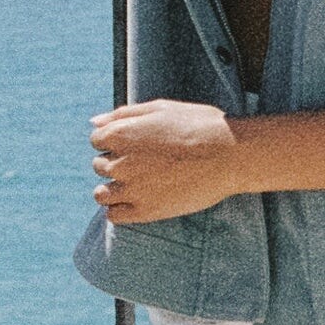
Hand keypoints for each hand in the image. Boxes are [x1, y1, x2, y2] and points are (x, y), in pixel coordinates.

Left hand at [90, 99, 244, 222]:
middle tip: (146, 162)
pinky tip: (136, 202)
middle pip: (99, 165)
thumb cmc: (198, 125)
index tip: (136, 143)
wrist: (229, 154)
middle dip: (116, 163)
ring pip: (101, 193)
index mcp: (121, 134)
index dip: (115, 140)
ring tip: (135, 185)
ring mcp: (132, 189)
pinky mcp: (146, 211)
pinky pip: (114, 216)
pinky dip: (118, 210)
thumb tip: (94, 122)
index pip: (96, 139)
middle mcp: (120, 163)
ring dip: (112, 189)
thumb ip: (122, 115)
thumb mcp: (160, 109)